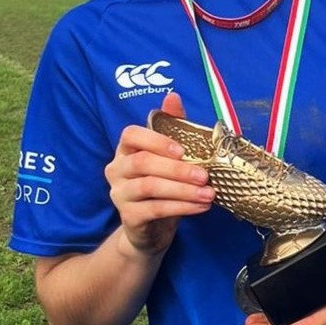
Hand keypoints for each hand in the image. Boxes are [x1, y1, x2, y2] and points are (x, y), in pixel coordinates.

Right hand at [103, 92, 214, 256]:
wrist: (151, 229)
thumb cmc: (162, 186)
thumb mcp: (168, 157)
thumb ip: (171, 127)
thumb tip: (173, 96)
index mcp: (126, 150)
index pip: (131, 135)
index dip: (156, 140)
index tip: (183, 150)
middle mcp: (117, 170)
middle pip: (142, 163)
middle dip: (177, 169)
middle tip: (205, 176)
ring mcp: (119, 194)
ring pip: (149, 187)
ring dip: (183, 190)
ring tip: (208, 194)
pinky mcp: (128, 217)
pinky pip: (154, 210)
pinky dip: (181, 207)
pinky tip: (201, 207)